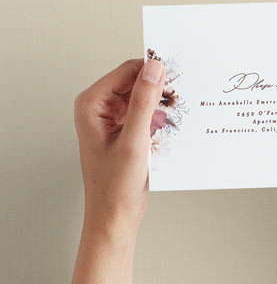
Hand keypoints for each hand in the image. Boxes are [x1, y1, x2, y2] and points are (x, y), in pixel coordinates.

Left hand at [74, 58, 164, 235]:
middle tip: (178, 101)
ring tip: (172, 120)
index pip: (128, 71)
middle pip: (136, 82)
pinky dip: (159, 118)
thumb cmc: (115, 186)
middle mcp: (100, 107)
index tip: (178, 75)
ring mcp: (112, 119)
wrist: (114, 215)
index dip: (153, 71)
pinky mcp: (125, 130)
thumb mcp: (133, 141)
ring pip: (143, 97)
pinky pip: (145, 113)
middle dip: (158, 89)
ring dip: (160, 105)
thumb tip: (154, 68)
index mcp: (92, 104)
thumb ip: (144, 102)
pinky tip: (167, 129)